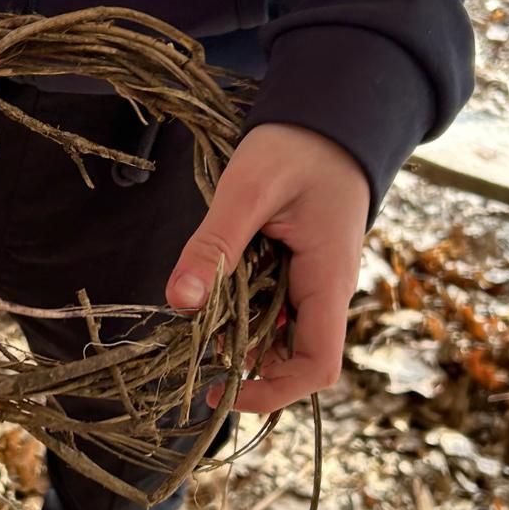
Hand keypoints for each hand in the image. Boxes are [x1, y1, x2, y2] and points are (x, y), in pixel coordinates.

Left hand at [165, 124, 368, 413]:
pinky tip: (212, 288)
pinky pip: (269, 308)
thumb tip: (180, 301)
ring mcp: (312, 283)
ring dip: (237, 335)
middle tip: (192, 345)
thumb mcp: (248, 189)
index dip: (272, 392)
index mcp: (328, 281)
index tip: (222, 391)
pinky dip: (238, 310)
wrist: (327, 117)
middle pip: (290, 359)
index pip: (316, 366)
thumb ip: (215, 244)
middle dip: (243, 363)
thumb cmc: (298, 147)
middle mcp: (325, 292)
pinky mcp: (296, 271)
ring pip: (276, 335)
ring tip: (199, 311)